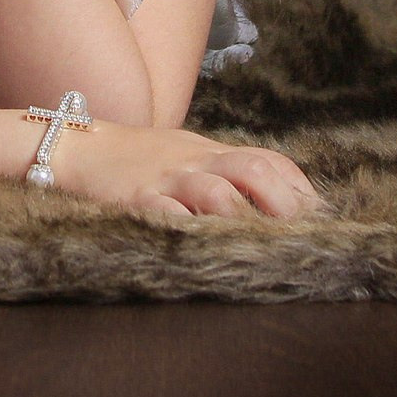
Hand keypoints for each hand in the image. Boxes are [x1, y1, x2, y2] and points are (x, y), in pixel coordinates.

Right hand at [48, 118, 323, 219]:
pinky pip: (170, 215)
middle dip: (285, 202)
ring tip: (263, 245)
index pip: (269, 159)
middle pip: (254, 170)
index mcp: (211, 151)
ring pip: (217, 192)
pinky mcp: (138, 200)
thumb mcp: (186, 155)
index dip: (299, 187)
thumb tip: (274, 201)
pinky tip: (208, 246)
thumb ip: (224, 172)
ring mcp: (168, 179)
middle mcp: (195, 161)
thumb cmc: (138, 159)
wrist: (78, 149)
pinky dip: (193, 230)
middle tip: (302, 235)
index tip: (318, 216)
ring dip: (247, 219)